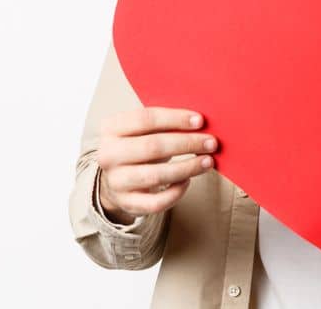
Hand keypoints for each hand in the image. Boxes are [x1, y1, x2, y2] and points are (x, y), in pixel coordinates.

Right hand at [96, 107, 218, 224]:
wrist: (120, 176)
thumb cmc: (141, 145)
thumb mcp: (146, 130)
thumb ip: (168, 123)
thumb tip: (202, 123)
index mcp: (112, 128)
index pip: (146, 119)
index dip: (175, 119)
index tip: (200, 121)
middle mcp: (109, 155)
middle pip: (153, 146)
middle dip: (187, 143)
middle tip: (211, 143)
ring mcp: (115, 181)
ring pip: (156, 175)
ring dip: (187, 168)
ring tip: (208, 161)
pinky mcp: (126, 202)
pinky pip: (155, 202)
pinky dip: (176, 192)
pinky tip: (187, 181)